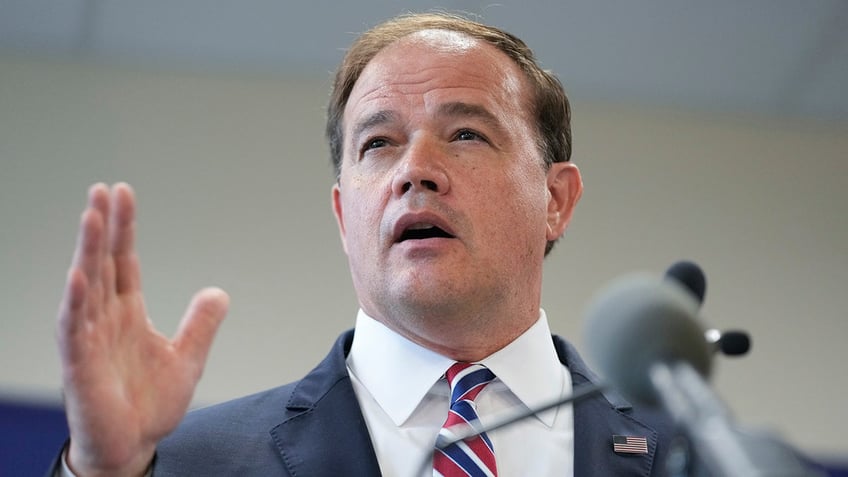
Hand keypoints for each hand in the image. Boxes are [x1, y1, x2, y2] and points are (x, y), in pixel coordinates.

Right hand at [57, 183, 228, 475]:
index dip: (123, 229)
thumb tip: (218, 292)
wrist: (133, 446)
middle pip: (101, 263)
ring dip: (86, 251)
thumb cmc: (150, 404)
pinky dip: (75, 302)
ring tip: (90, 215)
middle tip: (103, 189)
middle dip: (102, 227)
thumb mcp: (187, 358)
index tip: (123, 194)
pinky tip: (78, 275)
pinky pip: (74, 329)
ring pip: (85, 287)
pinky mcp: (80, 365)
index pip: (123, 261)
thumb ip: (200, 325)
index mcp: (127, 313)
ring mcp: (89, 340)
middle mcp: (104, 320)